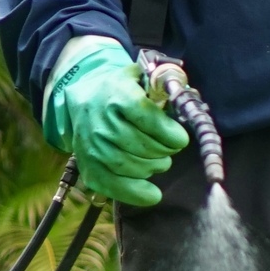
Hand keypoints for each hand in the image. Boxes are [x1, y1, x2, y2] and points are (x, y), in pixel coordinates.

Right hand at [42, 38, 189, 205]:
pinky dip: (137, 194)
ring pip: (132, 167)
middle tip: (172, 148)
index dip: (169, 132)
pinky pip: (115, 186)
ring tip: (160, 161)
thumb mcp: (139, 76)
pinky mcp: (89, 167)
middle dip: (165, 151)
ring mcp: (93, 147)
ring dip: (154, 167)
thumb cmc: (120, 89)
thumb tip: (186, 97)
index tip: (181, 138)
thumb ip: (164, 82)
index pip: (147, 118)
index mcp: (117, 96)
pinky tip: (153, 193)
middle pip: (143, 146)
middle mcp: (102, 122)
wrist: (83, 100)